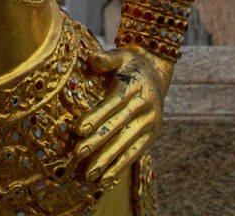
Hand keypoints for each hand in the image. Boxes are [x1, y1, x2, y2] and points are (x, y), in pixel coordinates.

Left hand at [74, 46, 169, 187]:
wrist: (157, 73)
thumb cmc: (130, 64)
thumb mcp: (121, 55)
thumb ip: (106, 58)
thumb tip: (92, 56)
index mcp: (135, 86)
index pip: (114, 104)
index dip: (97, 116)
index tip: (79, 129)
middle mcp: (145, 107)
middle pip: (118, 127)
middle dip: (98, 142)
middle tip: (78, 154)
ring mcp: (150, 124)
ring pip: (126, 145)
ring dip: (108, 161)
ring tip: (90, 174)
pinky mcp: (151, 136)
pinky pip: (135, 154)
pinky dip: (120, 167)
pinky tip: (106, 179)